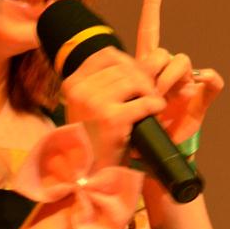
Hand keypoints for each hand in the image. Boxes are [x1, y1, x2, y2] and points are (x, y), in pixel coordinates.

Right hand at [59, 40, 167, 171]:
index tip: (136, 78)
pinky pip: (144, 102)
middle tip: (148, 94)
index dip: (128, 63)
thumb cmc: (94, 138)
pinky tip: (156, 111)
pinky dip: (155, 105)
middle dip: (142, 79)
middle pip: (124, 68)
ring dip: (149, 92)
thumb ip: (103, 82)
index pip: (107, 54)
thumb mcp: (89, 105)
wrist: (87, 174)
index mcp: (73, 82)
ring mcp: (95, 103)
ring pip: (135, 81)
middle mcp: (80, 90)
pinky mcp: (112, 118)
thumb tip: (135, 60)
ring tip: (151, 104)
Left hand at [134, 0, 223, 147]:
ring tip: (162, 100)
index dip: (153, 7)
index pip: (150, 31)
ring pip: (182, 62)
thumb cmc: (138, 132)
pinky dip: (209, 80)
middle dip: (152, 69)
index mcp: (148, 69)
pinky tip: (198, 89)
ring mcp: (187, 83)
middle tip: (146, 92)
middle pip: (163, 51)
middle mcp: (168, 71)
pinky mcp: (202, 96)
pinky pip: (212, 79)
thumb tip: (135, 77)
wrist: (156, 154)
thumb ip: (131, 90)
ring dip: (171, 78)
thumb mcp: (128, 108)